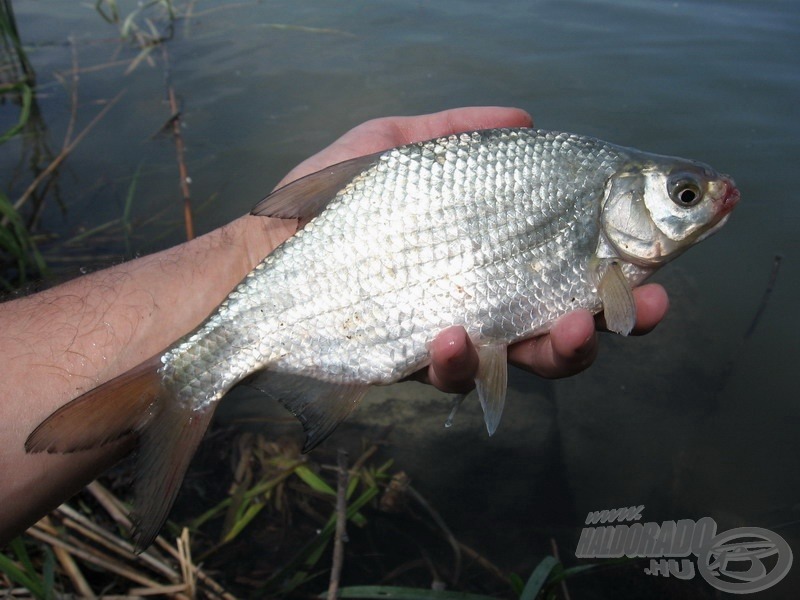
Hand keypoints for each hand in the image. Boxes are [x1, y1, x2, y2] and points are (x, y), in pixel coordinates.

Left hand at [267, 107, 669, 392]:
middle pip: (569, 313)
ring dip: (564, 347)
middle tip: (649, 306)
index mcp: (490, 242)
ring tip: (575, 327)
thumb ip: (457, 134)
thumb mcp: (392, 147)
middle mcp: (484, 289)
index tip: (659, 249)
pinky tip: (450, 330)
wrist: (262, 259)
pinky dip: (461, 356)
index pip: (569, 252)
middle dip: (618, 315)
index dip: (618, 255)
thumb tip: (522, 117)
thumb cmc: (326, 203)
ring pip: (529, 355)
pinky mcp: (418, 360)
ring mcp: (455, 329)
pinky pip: (456, 371)